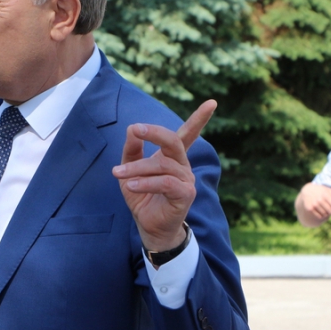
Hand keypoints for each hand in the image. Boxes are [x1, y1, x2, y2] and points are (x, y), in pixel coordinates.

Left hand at [112, 100, 216, 252]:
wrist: (148, 227)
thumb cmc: (142, 198)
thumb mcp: (130, 171)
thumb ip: (131, 151)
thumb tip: (132, 129)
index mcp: (172, 157)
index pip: (188, 134)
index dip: (199, 118)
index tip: (212, 102)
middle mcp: (183, 165)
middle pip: (173, 141)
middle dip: (154, 132)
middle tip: (136, 129)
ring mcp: (186, 180)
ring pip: (162, 165)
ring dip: (137, 168)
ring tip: (118, 174)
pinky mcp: (185, 195)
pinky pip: (165, 182)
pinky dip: (146, 182)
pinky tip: (131, 186)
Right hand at [294, 183, 330, 226]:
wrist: (307, 191)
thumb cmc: (321, 191)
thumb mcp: (329, 191)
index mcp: (325, 194)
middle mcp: (319, 199)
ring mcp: (314, 204)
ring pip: (325, 214)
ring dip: (327, 213)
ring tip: (325, 209)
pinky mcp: (309, 208)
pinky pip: (320, 216)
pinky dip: (321, 215)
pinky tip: (320, 211)